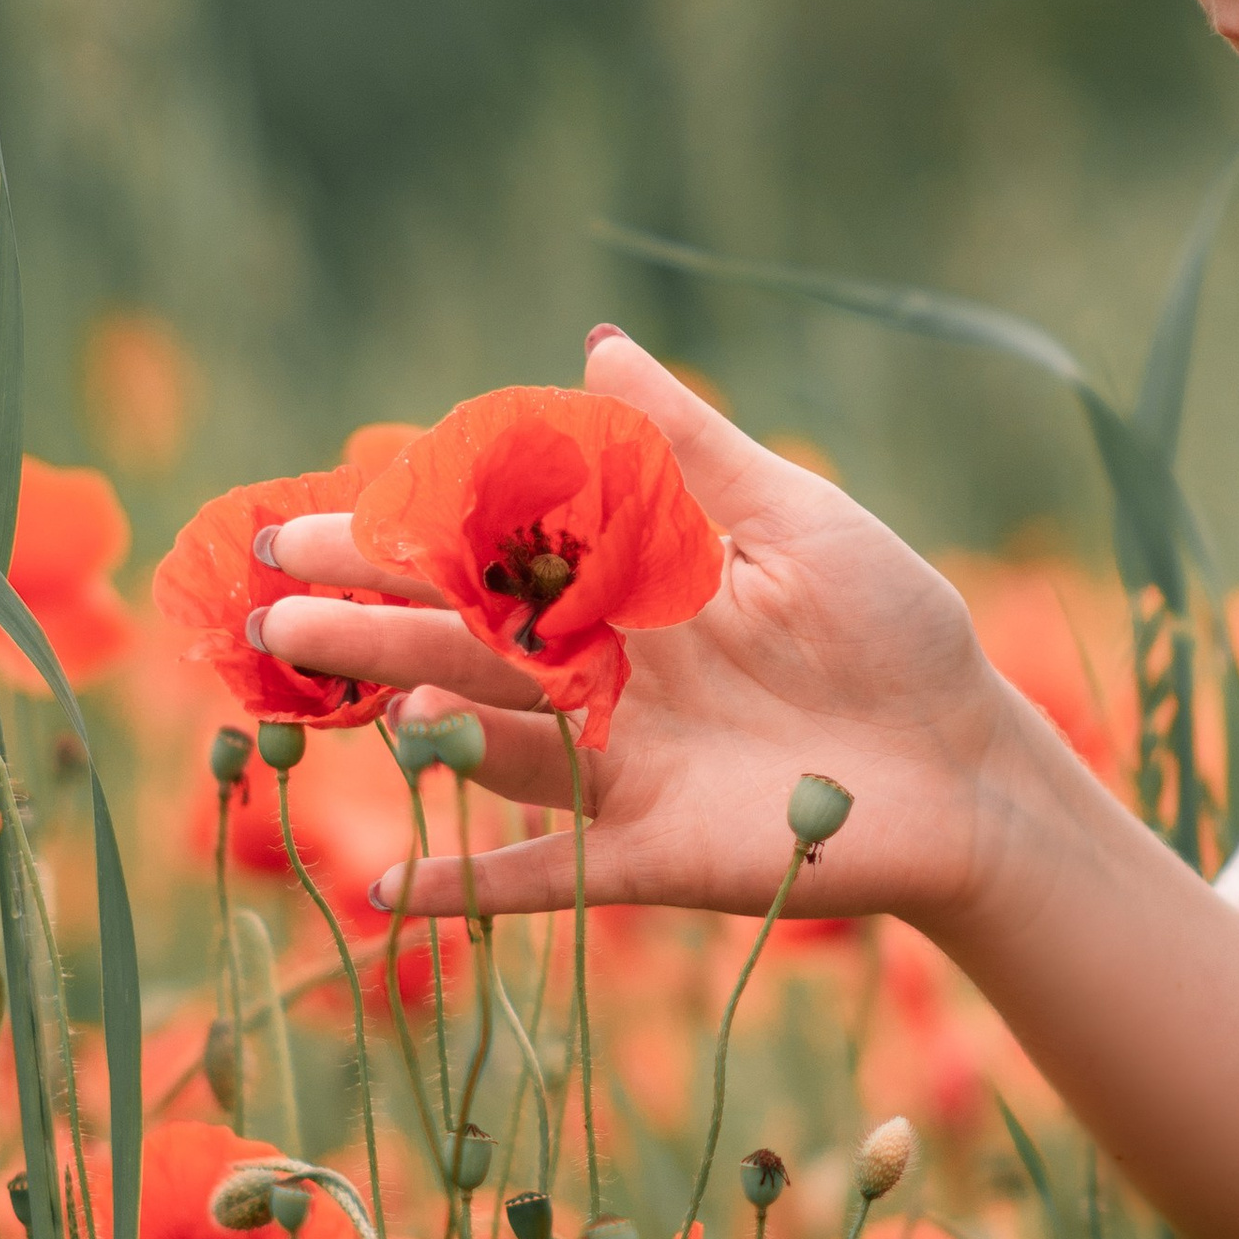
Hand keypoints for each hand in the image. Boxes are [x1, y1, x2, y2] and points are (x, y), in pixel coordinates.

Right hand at [254, 331, 1053, 921]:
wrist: (970, 768)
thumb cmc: (892, 630)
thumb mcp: (795, 520)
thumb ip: (689, 447)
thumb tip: (598, 342)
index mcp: (622, 591)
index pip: (486, 558)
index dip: (397, 542)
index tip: (302, 523)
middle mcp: (601, 680)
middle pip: (463, 650)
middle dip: (367, 630)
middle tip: (268, 615)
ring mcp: (619, 770)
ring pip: (492, 746)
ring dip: (413, 728)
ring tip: (330, 697)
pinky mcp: (653, 855)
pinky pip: (548, 877)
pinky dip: (473, 890)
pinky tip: (393, 896)